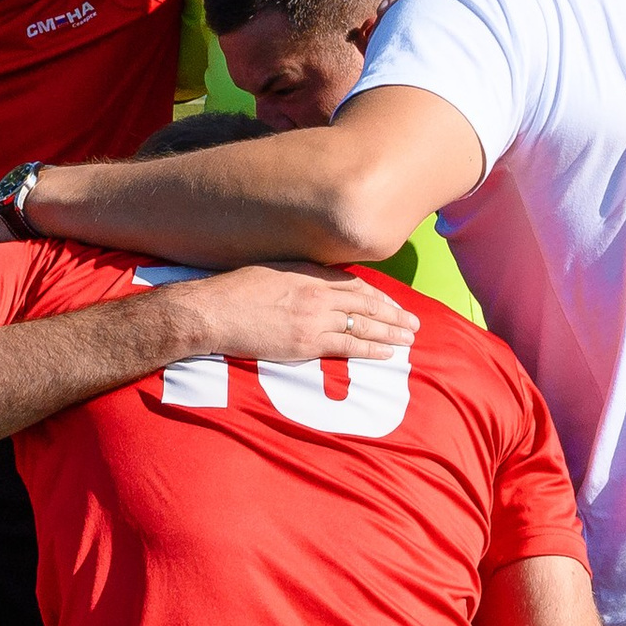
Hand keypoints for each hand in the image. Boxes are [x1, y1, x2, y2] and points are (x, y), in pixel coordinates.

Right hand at [177, 262, 417, 361]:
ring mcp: (314, 317)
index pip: (354, 284)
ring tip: (410, 339)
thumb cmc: (230, 292)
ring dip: (391, 332)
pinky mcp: (306, 342)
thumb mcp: (268, 272)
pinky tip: (387, 353)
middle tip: (414, 323)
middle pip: (367, 302)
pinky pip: (348, 345)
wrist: (211, 311)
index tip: (392, 304)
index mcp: (308, 272)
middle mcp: (317, 292)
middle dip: (394, 313)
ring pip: (365, 324)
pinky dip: (371, 349)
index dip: (378, 296)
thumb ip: (295, 277)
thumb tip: (308, 284)